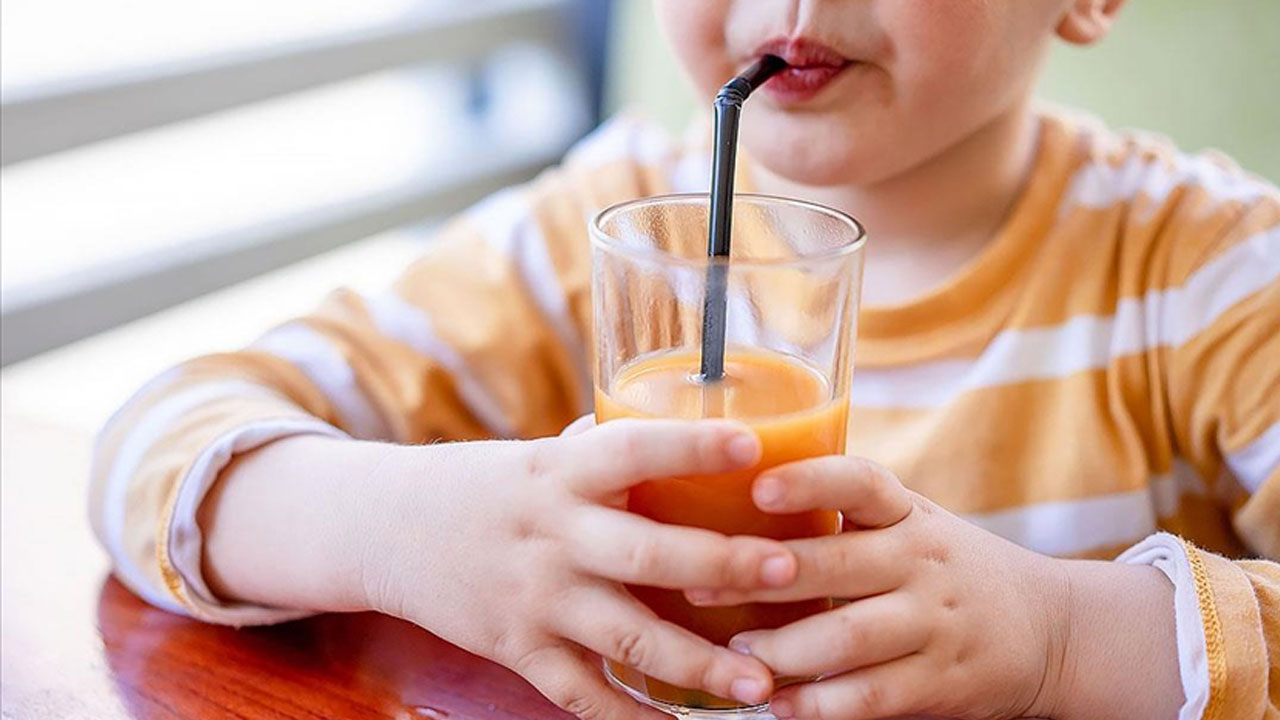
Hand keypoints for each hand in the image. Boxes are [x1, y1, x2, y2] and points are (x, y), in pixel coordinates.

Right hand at [360, 416, 801, 719]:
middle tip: (788, 570)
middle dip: (720, 565)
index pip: (632, 449)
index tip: (756, 446)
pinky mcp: (517, 648)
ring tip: (762, 685)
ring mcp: (534, 597)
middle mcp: (551, 534)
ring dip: (697, 663)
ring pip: (626, 636)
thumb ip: (610, 456)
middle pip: (646, 553)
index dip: (692, 447)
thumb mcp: (542, 455)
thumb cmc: (487, 484)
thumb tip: (697, 442)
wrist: (386, 527)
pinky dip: (632, 717)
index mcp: (561, 471)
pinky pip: (583, 692)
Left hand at [683, 456, 1073, 719]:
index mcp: (907, 513)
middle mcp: (922, 561)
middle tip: (702, 587)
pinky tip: (781, 703)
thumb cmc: (944, 569)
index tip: (758, 486)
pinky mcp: (940, 680)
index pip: (860, 483)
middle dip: (763, 576)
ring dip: (784, 648)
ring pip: (849, 636)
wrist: (1050, 629)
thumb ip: (843, 519)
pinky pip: (872, 695)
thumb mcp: (909, 525)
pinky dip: (821, 703)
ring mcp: (933, 622)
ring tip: (738, 653)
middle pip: (838, 563)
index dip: (809, 481)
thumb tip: (731, 507)